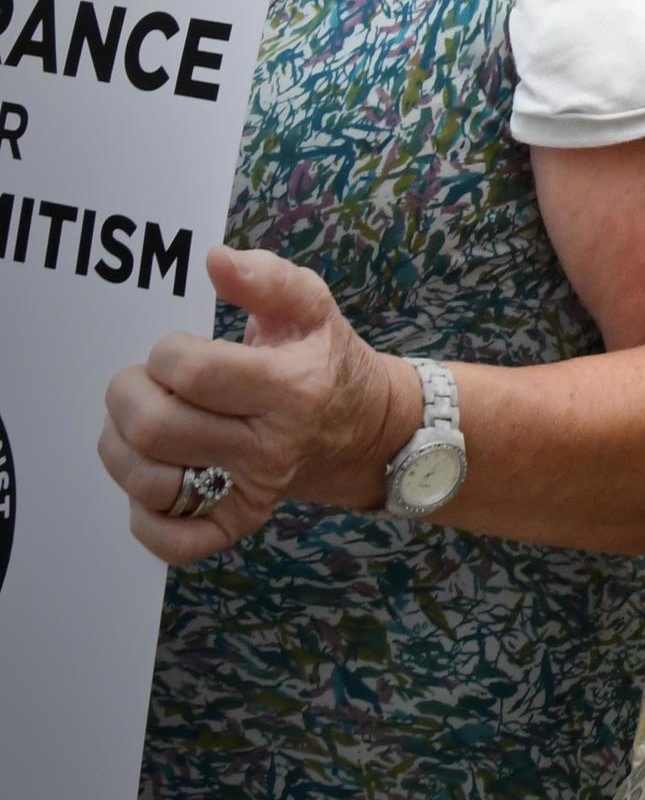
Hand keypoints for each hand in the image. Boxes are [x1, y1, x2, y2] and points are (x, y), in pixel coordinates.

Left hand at [96, 247, 410, 565]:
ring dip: (120, 449)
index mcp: (290, 387)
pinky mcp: (239, 521)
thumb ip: (265, 278)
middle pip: (157, 429)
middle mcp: (272, 446)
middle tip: (140, 383)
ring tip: (135, 425)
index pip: (192, 372)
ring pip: (151, 482)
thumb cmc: (326, 361)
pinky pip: (174, 541)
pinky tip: (157, 479)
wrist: (368, 429)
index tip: (177, 349)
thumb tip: (214, 259)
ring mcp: (254, 490)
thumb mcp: (311, 306)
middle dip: (127, 395)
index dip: (165, 352)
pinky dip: (145, 519)